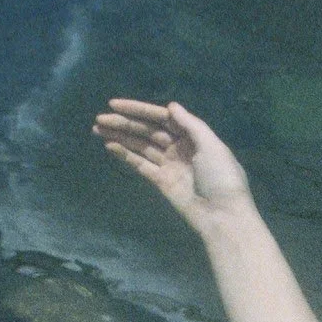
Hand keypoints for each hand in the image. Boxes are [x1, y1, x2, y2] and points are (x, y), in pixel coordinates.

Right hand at [92, 98, 250, 228]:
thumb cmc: (222, 179)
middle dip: (124, 124)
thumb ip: (191, 124)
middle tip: (99, 119)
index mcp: (192, 136)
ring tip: (97, 129)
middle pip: (147, 131)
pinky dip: (126, 156)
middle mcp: (179, 148)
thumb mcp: (212, 146)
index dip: (138, 110)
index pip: (161, 118)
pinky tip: (110, 146)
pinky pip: (141, 165)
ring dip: (120, 137)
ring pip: (141, 146)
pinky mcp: (163, 183)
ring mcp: (170, 165)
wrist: (223, 217)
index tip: (115, 104)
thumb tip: (171, 106)